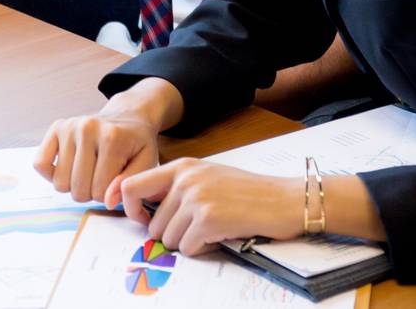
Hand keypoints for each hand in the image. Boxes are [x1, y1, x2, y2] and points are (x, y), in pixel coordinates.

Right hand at [33, 106, 159, 205]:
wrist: (128, 116)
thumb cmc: (137, 144)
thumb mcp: (146, 163)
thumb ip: (129, 184)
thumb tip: (108, 201)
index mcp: (111, 138)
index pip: (99, 192)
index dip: (107, 196)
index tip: (115, 183)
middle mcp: (87, 128)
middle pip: (77, 190)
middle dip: (90, 192)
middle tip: (101, 177)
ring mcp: (69, 126)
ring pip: (59, 182)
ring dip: (74, 184)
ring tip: (88, 171)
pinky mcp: (56, 127)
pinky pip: (40, 164)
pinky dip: (51, 173)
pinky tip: (69, 167)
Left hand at [120, 159, 304, 255]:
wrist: (285, 199)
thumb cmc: (248, 192)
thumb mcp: (207, 177)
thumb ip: (178, 187)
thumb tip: (145, 212)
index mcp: (182, 166)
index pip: (131, 186)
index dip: (130, 209)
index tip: (144, 220)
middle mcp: (185, 179)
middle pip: (152, 224)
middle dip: (171, 234)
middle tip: (197, 229)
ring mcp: (196, 198)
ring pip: (168, 239)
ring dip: (189, 242)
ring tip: (213, 229)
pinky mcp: (208, 219)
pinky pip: (188, 248)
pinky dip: (203, 249)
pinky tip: (221, 235)